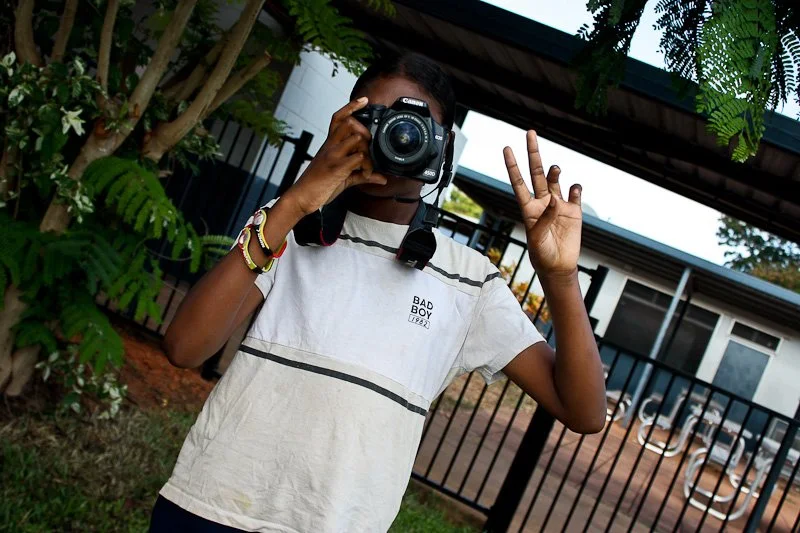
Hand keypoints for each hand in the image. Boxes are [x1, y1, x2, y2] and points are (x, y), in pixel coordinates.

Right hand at [282, 97, 386, 215]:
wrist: (302, 197)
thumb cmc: (320, 185)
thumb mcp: (344, 177)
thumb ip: (363, 174)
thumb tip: (382, 178)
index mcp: (329, 145)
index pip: (338, 118)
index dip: (351, 107)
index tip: (364, 101)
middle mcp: (330, 146)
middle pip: (350, 123)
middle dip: (365, 132)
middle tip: (370, 149)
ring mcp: (332, 155)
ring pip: (356, 138)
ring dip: (368, 152)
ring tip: (368, 167)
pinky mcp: (336, 168)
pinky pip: (357, 158)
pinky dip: (367, 167)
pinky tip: (366, 175)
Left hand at [504, 130, 582, 277]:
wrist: (558, 266)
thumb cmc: (541, 254)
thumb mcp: (537, 238)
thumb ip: (545, 218)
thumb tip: (556, 199)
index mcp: (528, 208)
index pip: (518, 182)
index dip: (512, 166)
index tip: (507, 148)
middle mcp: (542, 202)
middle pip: (536, 173)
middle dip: (533, 153)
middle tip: (530, 133)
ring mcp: (558, 205)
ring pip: (555, 180)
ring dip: (554, 172)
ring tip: (555, 170)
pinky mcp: (574, 210)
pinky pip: (574, 193)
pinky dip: (574, 188)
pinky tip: (573, 190)